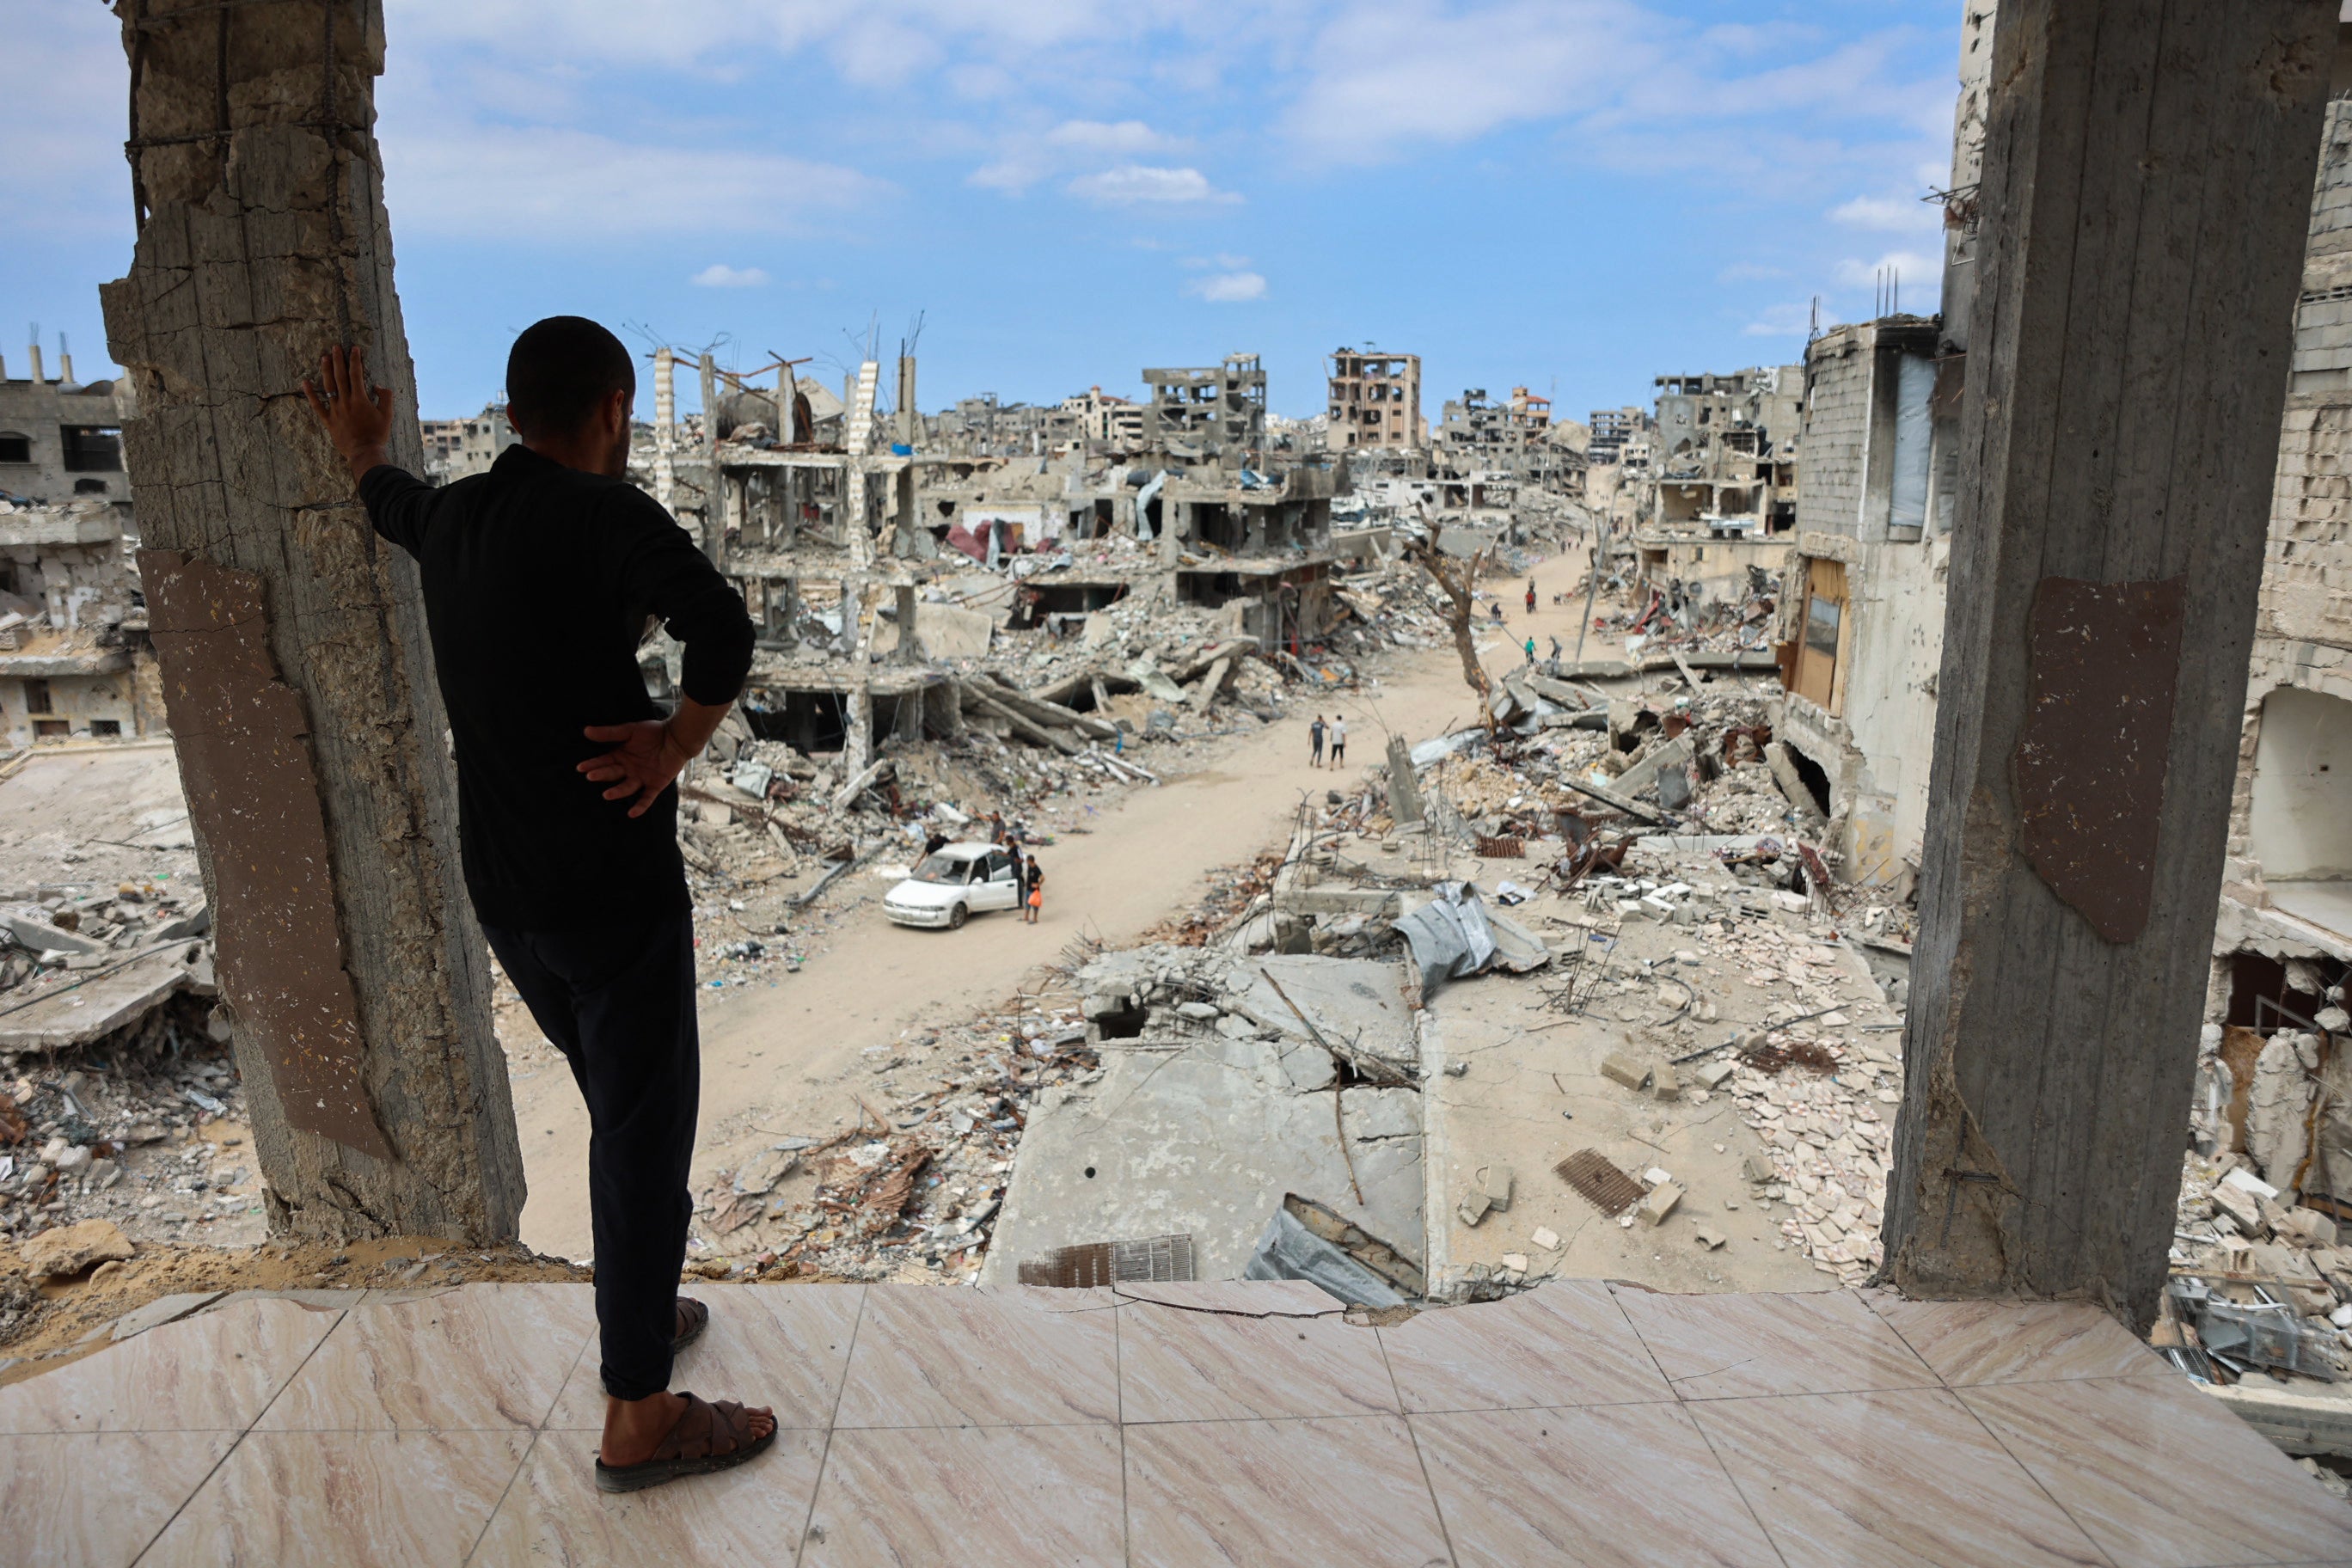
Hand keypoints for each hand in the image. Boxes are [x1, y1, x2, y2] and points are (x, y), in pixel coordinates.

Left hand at [302, 345, 394, 483]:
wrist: (364, 452)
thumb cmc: (377, 434)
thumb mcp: (388, 415)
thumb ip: (385, 398)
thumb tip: (377, 386)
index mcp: (360, 399)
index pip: (357, 375)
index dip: (356, 360)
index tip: (354, 349)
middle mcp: (346, 402)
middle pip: (340, 377)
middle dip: (339, 360)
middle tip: (335, 347)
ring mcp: (335, 410)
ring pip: (328, 387)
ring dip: (326, 371)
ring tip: (324, 358)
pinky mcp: (328, 420)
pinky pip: (317, 405)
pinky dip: (310, 393)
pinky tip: (304, 382)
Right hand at [578, 719, 692, 818]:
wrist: (677, 737)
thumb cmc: (653, 732)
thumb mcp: (630, 730)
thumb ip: (610, 733)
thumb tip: (586, 731)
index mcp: (621, 757)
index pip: (603, 762)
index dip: (592, 765)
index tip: (580, 768)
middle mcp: (629, 769)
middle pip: (612, 774)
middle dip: (602, 775)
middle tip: (591, 776)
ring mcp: (642, 778)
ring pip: (627, 787)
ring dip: (617, 792)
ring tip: (607, 794)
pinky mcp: (656, 785)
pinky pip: (647, 798)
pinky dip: (640, 806)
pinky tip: (632, 814)